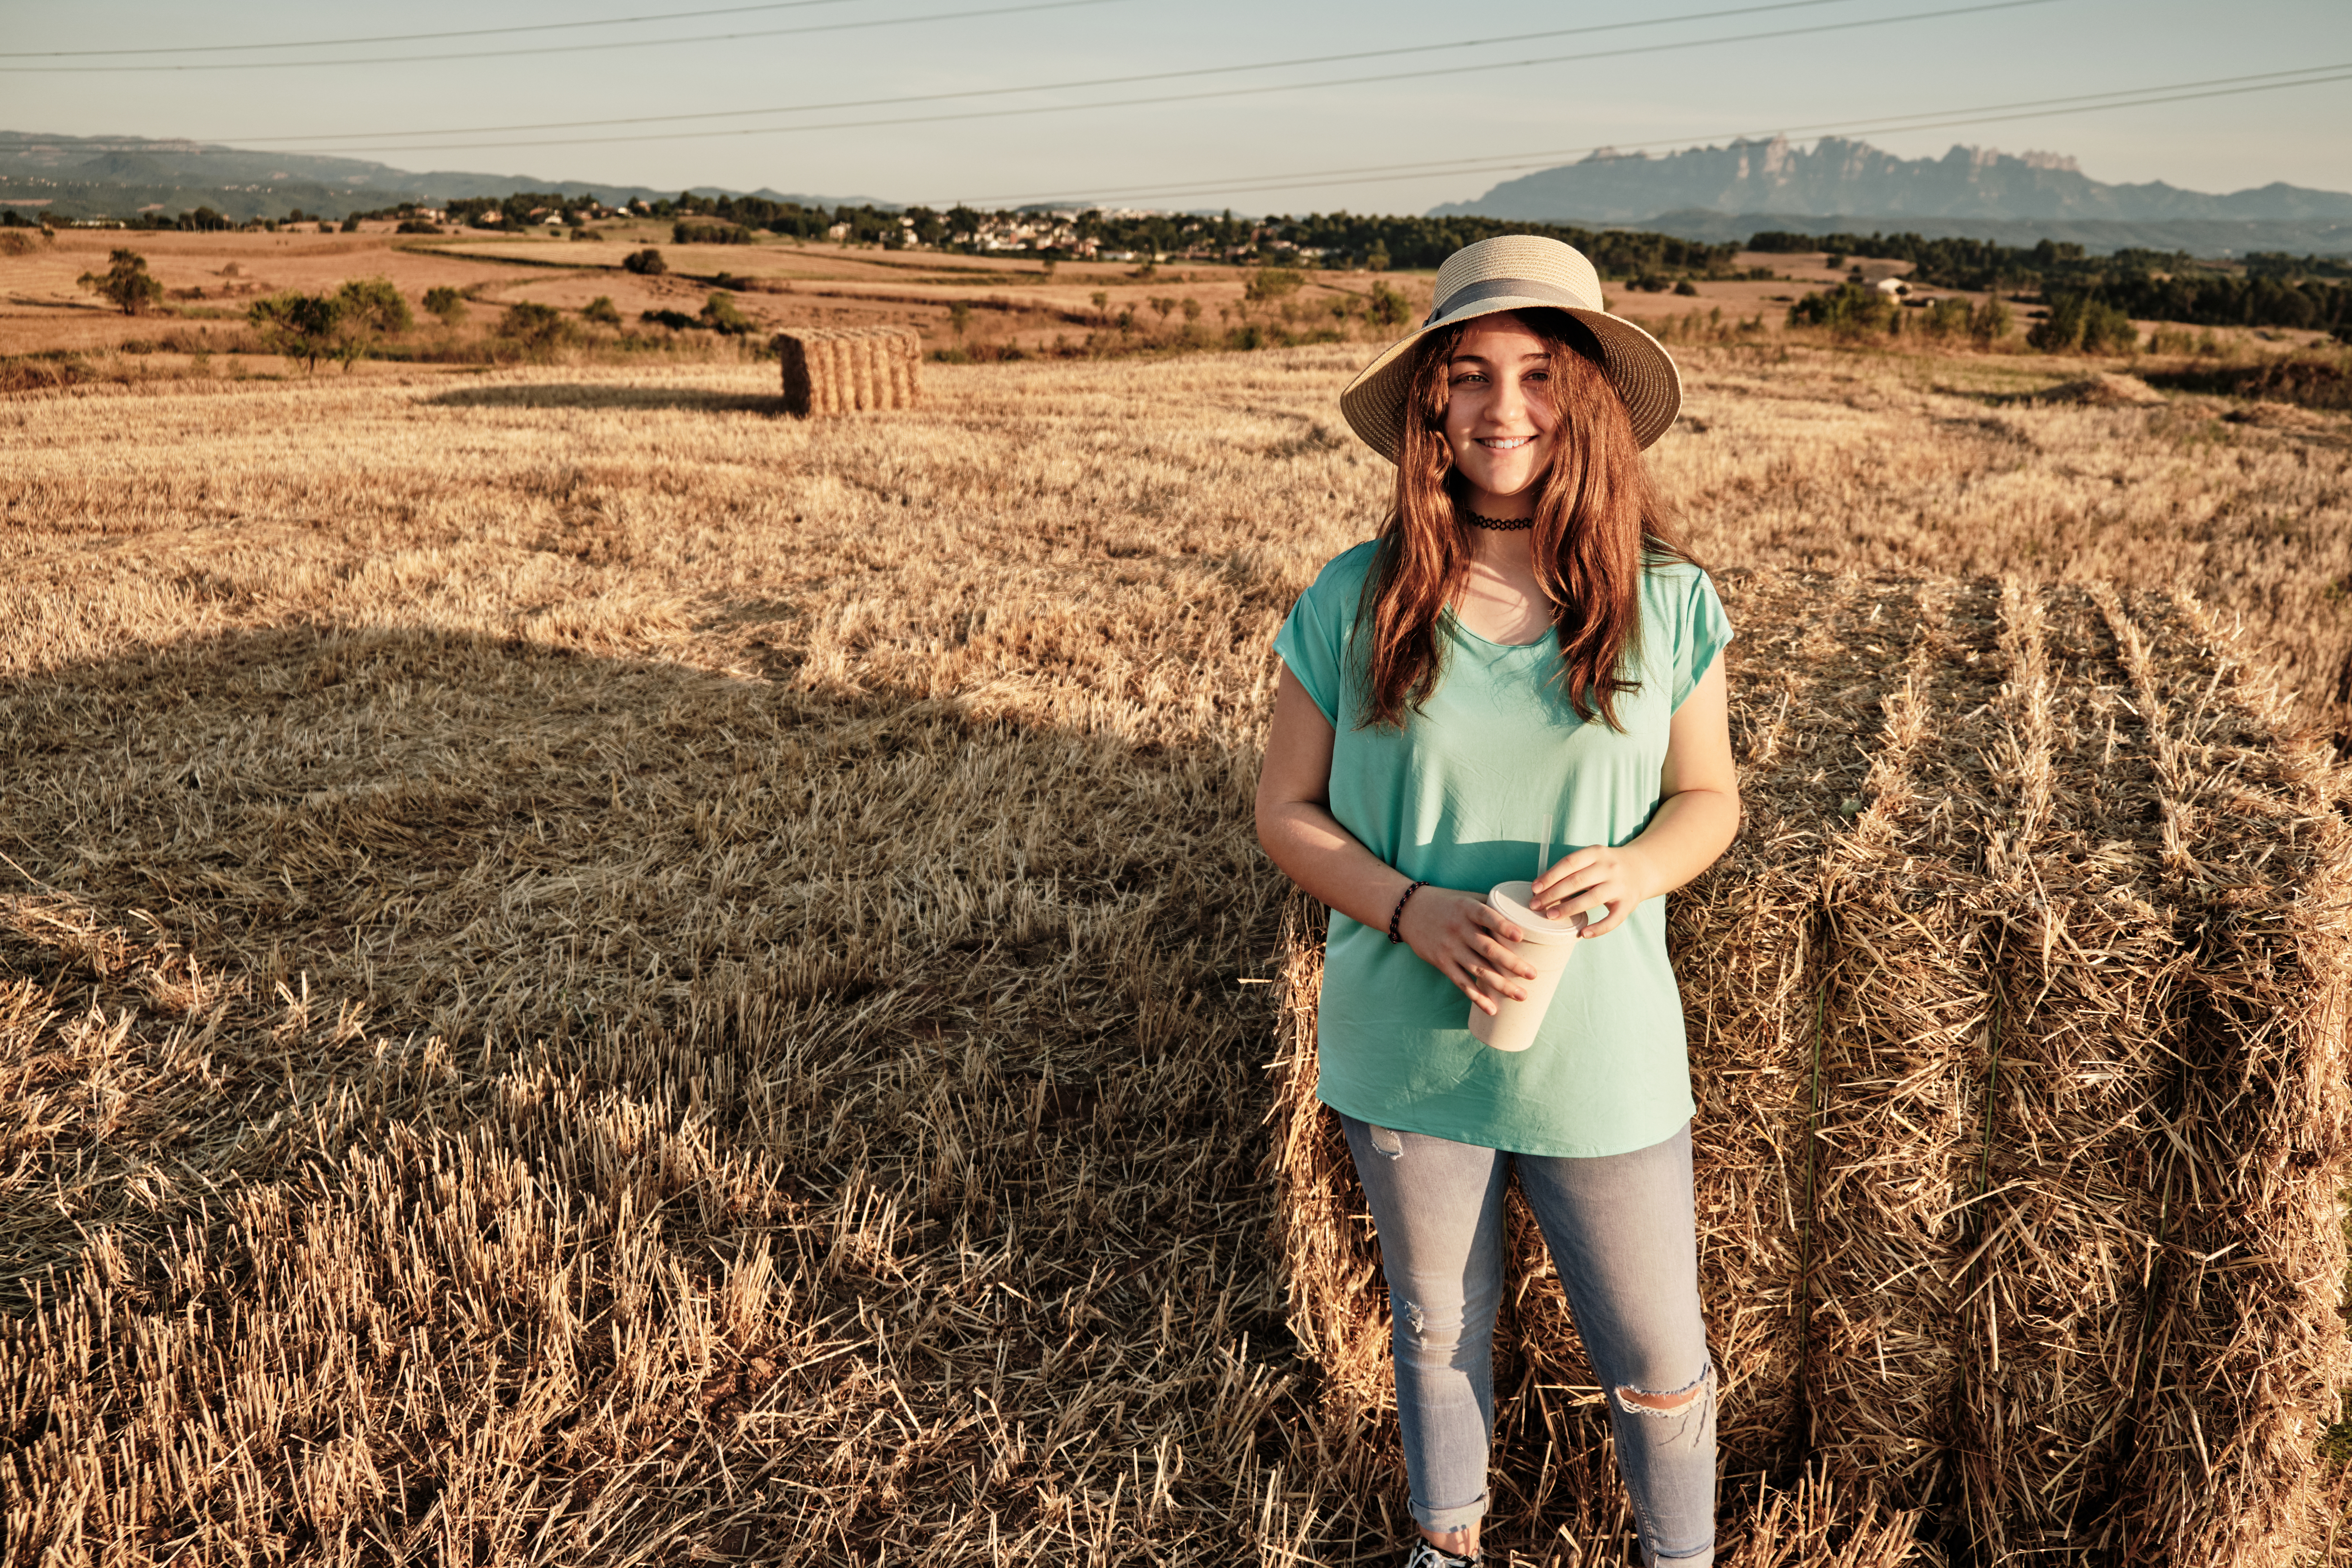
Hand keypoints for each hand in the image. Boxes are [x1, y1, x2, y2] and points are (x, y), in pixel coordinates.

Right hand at [1394, 885, 1538, 1015]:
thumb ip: (1490, 906)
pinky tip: (1492, 1009)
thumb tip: (1524, 912)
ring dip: (1501, 984)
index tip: (1520, 937)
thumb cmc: (1446, 904)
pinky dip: (1477, 997)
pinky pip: (1461, 983)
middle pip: (1488, 949)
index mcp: (1467, 909)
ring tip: (1521, 995)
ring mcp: (1449, 948)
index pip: (1487, 917)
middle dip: (1512, 963)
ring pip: (1478, 969)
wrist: (1409, 911)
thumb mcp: (1466, 898)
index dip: (1503, 926)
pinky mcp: (1442, 962)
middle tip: (1532, 974)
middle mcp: (1458, 929)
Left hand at [1532, 844, 1655, 938]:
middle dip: (1553, 894)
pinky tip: (1583, 933)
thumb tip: (1540, 888)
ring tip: (1550, 916)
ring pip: (1592, 898)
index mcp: (1596, 853)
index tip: (1534, 888)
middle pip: (1577, 881)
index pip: (1569, 863)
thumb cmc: (1606, 866)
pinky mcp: (1628, 903)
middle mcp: (1609, 868)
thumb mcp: (1592, 858)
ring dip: (1569, 908)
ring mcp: (1620, 886)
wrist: (1643, 867)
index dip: (1550, 876)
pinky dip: (1598, 928)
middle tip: (1535, 905)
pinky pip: (1613, 919)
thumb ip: (1571, 869)